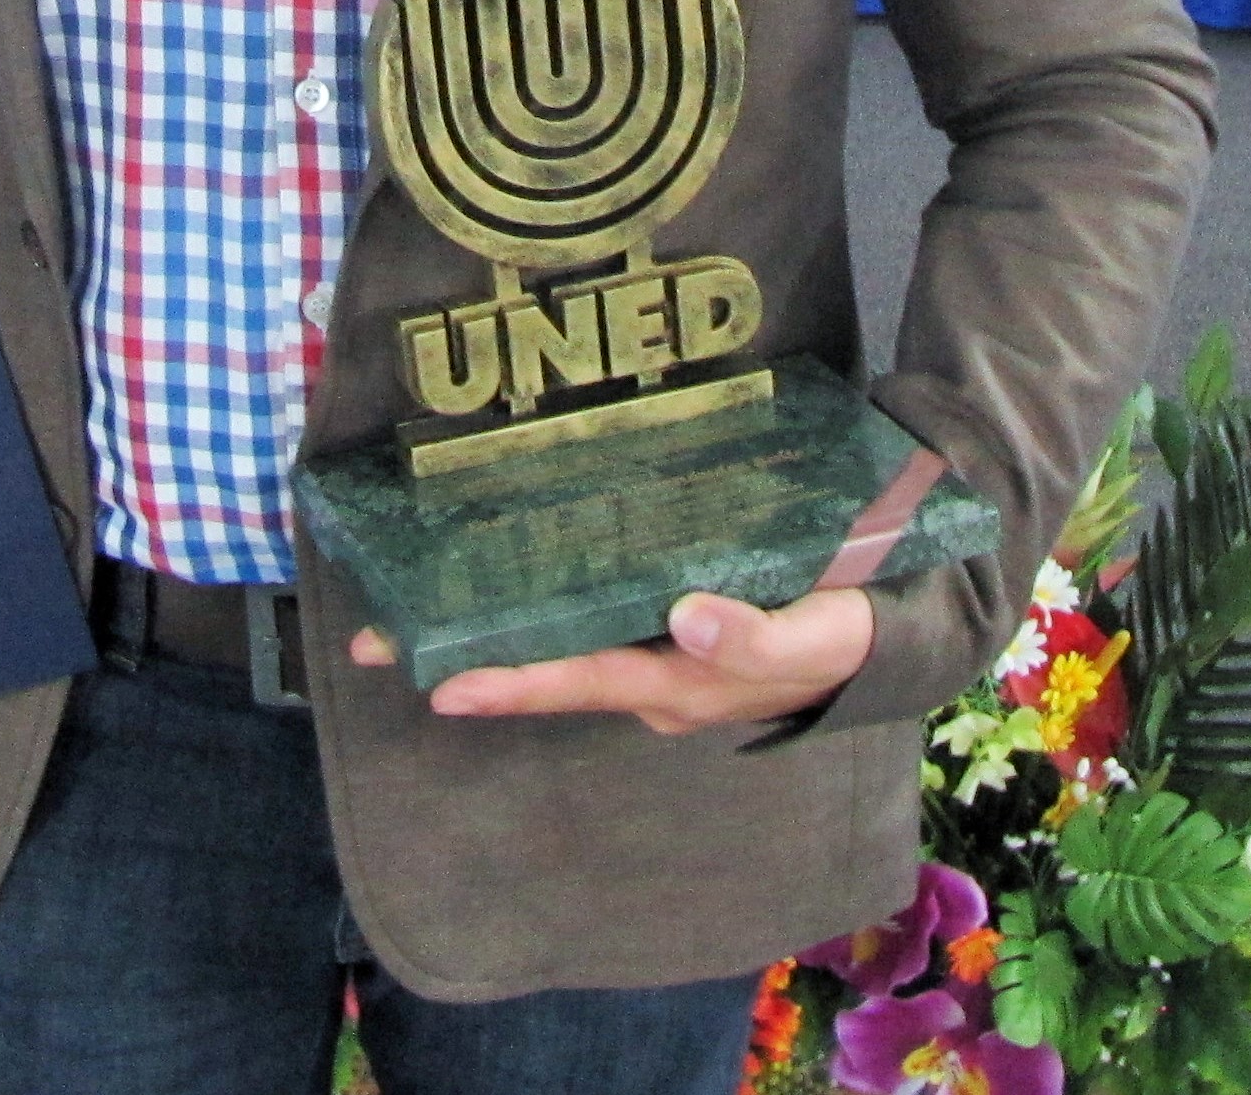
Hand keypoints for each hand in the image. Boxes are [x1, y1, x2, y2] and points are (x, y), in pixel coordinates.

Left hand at [350, 586, 874, 734]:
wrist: (880, 632)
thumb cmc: (842, 635)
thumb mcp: (813, 637)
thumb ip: (755, 632)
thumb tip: (685, 617)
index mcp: (673, 684)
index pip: (575, 681)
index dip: (509, 683)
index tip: (437, 687)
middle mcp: (646, 674)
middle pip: (542, 665)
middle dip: (459, 655)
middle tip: (370, 641)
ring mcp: (649, 649)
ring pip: (556, 636)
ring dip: (486, 621)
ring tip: (407, 600)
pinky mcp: (659, 618)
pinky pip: (585, 610)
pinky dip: (535, 594)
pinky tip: (495, 564)